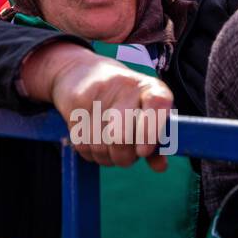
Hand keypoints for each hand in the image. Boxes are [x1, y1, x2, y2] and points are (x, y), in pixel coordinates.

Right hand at [22, 42, 173, 170]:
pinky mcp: (76, 102)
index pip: (157, 103)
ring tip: (110, 149)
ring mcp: (98, 93)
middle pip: (121, 136)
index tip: (142, 152)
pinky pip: (82, 143)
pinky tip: (94, 142)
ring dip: (105, 157)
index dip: (150, 131)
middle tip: (127, 157)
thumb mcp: (144, 112)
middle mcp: (125, 87)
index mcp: (150, 88)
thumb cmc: (123, 99)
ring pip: (100, 145)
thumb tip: (160, 166)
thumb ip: (156, 140)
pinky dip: (90, 152)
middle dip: (124, 157)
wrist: (81, 70)